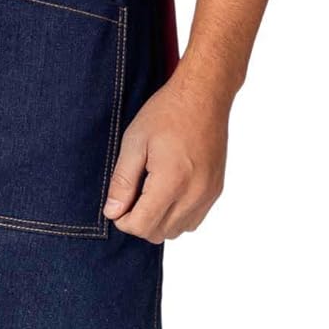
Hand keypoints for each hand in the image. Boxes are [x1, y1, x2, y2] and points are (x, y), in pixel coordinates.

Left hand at [102, 68, 228, 241]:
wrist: (204, 95)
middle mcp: (195, 194)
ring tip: (149, 188)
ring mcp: (208, 194)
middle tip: (131, 192)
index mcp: (172, 182)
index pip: (142, 226)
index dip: (122, 219)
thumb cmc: (167, 113)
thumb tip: (112, 212)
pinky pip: (193, 220)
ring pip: (177, 231)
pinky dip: (177, 214)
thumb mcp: (134, 141)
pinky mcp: (216, 190)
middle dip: (139, 220)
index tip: (117, 202)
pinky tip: (168, 189)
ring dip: (158, 220)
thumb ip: (123, 181)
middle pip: (158, 233)